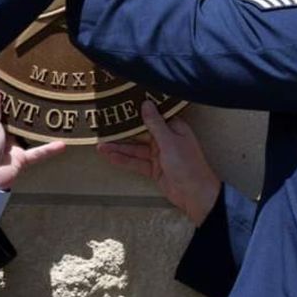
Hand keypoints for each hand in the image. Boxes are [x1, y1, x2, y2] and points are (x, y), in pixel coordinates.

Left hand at [0, 79, 68, 189]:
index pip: (1, 109)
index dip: (9, 100)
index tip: (20, 87)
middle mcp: (2, 135)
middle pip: (17, 121)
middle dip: (27, 112)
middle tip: (41, 97)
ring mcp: (12, 147)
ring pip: (29, 135)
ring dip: (39, 129)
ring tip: (54, 117)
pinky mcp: (22, 158)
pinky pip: (38, 152)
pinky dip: (49, 148)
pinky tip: (61, 144)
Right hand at [97, 99, 220, 224]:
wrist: (196, 196)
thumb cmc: (188, 165)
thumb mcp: (170, 142)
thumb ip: (155, 124)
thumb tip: (146, 102)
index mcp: (173, 128)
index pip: (153, 114)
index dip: (137, 108)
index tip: (121, 100)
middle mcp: (165, 139)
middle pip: (140, 131)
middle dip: (123, 129)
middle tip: (103, 124)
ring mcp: (159, 155)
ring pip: (135, 148)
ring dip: (119, 148)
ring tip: (100, 145)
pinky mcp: (154, 169)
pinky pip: (136, 162)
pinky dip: (123, 161)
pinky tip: (110, 158)